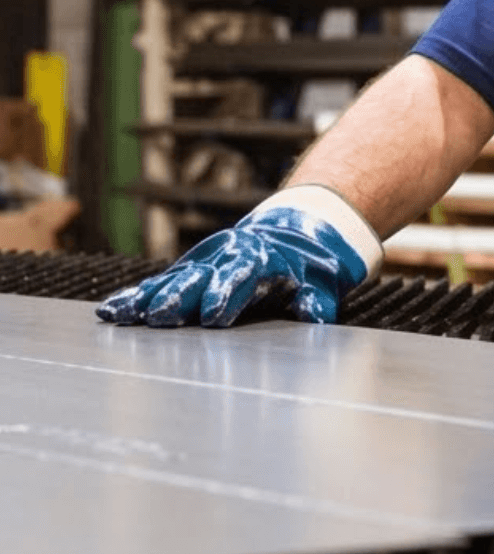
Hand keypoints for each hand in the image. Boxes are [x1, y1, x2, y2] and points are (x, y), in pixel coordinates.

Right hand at [96, 187, 379, 327]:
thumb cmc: (307, 269)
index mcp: (260, 257)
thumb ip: (317, 300)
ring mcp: (203, 261)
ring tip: (122, 315)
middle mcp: (226, 255)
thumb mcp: (321, 283)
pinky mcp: (187, 270)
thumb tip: (318, 315)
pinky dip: (135, 297)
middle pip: (200, 277)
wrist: (292, 236)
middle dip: (180, 297)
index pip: (241, 274)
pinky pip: (158, 284)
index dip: (226, 294)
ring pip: (172, 280)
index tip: (213, 317)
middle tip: (161, 318)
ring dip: (147, 298)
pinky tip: (112, 310)